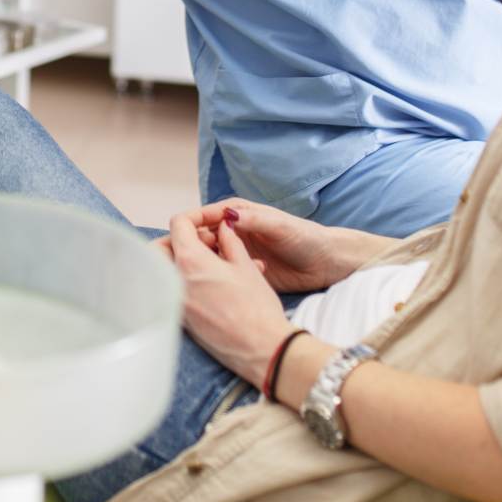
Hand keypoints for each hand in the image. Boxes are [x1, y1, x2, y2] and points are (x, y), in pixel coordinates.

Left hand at [159, 212, 293, 388]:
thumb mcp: (245, 266)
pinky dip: (185, 280)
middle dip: (178, 239)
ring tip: (212, 261)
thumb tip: (223, 227)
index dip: (195, 217)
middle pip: (161, 248)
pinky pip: (174, 291)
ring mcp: (176, 302)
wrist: (262, 348)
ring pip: (166, 270)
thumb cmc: (257, 308)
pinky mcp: (181, 319)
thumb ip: (230, 240)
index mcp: (190, 262)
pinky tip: (212, 282)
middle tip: (206, 242)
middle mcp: (175, 281)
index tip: (209, 222)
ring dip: (181, 259)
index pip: (178, 224)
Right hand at [188, 200, 351, 292]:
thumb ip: (254, 220)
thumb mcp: (279, 226)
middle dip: (190, 247)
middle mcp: (233, 231)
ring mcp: (236, 253)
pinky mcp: (242, 272)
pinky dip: (216, 279)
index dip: (189, 225)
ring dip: (201, 265)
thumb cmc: (305, 238)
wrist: (325, 263)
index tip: (176, 236)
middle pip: (201, 237)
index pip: (205, 216)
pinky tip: (215, 288)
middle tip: (182, 262)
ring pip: (208, 257)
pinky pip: (222, 274)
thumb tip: (226, 215)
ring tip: (195, 278)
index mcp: (238, 213)